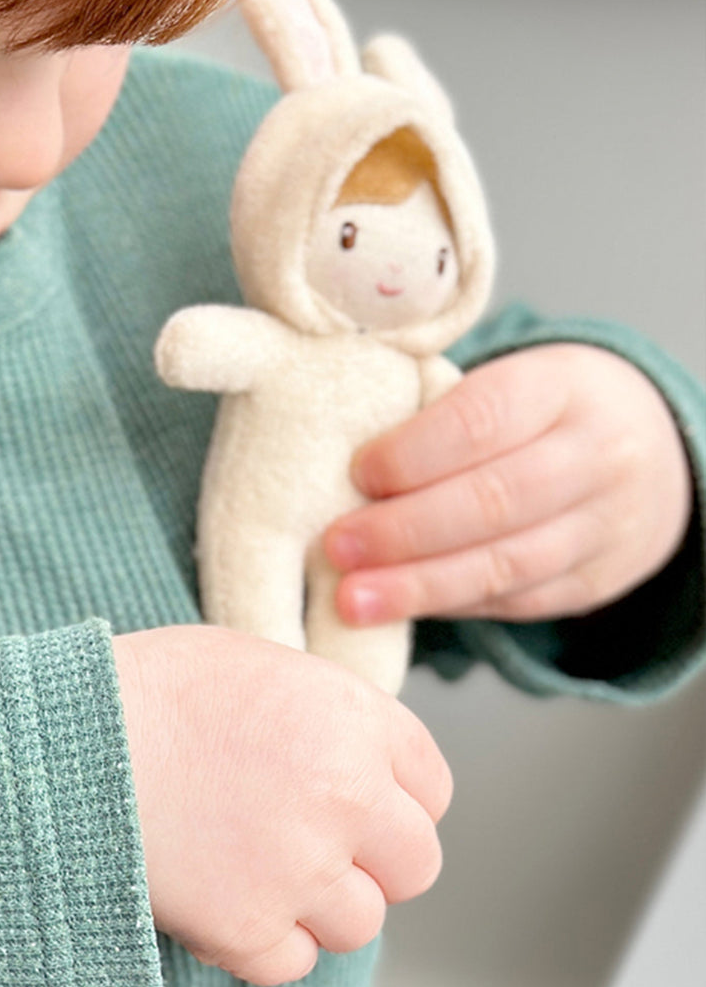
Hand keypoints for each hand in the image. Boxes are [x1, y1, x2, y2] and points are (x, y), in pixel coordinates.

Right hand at [112, 625, 449, 986]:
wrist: (70, 738)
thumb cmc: (154, 689)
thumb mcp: (258, 664)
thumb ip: (328, 712)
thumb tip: (360, 754)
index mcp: (353, 719)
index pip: (432, 784)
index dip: (397, 794)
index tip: (366, 799)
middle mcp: (345, 795)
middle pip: (417, 863)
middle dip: (375, 857)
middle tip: (319, 839)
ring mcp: (302, 868)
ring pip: (361, 920)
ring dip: (320, 901)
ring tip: (260, 861)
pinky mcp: (250, 927)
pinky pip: (293, 960)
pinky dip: (265, 936)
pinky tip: (225, 889)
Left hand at [324, 344, 692, 624]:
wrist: (649, 447)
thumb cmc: (539, 407)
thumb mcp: (508, 380)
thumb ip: (439, 412)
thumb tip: (342, 464)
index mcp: (560, 388)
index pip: (483, 419)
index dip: (414, 453)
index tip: (356, 474)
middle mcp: (594, 457)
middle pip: (494, 502)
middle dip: (404, 531)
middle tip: (336, 547)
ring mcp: (603, 526)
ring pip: (505, 565)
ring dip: (418, 586)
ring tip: (353, 599)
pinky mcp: (593, 582)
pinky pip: (514, 600)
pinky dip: (449, 604)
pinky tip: (400, 606)